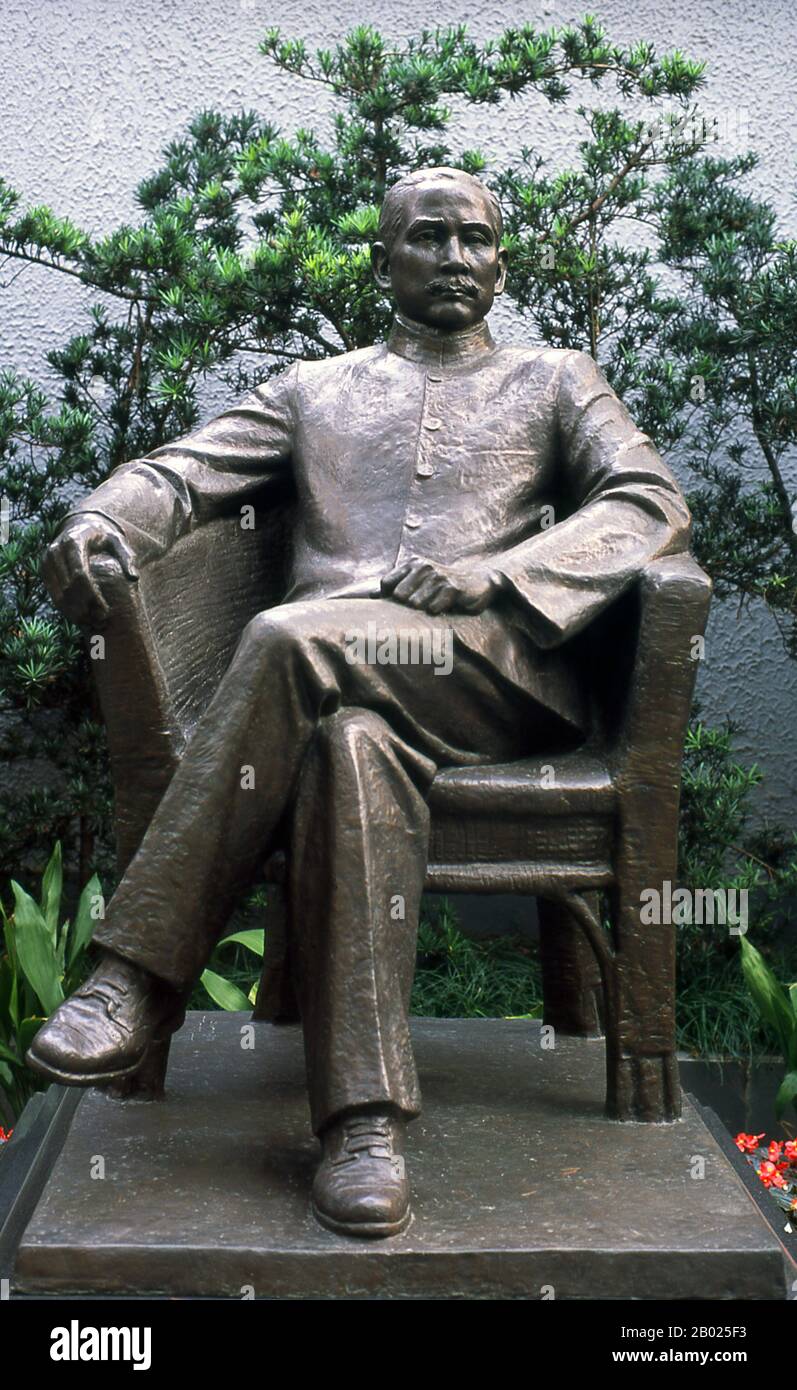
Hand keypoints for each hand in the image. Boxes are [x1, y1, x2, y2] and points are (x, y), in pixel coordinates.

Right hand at [41, 515, 138, 627]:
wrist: (79, 525)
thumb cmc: (103, 536)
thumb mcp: (118, 540)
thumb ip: (127, 556)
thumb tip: (134, 577)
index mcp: (74, 541)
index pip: (80, 574)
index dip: (92, 596)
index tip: (105, 611)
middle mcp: (55, 550)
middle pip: (69, 587)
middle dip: (85, 607)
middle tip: (101, 622)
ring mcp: (47, 560)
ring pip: (58, 594)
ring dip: (75, 612)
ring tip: (93, 624)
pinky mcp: (44, 569)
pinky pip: (53, 594)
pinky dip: (66, 609)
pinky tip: (82, 618)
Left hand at [380, 557, 501, 614]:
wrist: (478, 581)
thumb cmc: (444, 586)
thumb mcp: (419, 582)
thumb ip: (394, 587)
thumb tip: (371, 595)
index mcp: (412, 564)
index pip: (386, 584)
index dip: (391, 598)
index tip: (402, 604)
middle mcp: (423, 567)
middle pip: (399, 596)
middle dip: (408, 606)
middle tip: (424, 605)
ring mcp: (438, 576)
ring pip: (415, 604)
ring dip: (425, 610)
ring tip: (436, 605)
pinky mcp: (452, 588)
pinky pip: (433, 608)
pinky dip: (438, 611)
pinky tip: (447, 606)